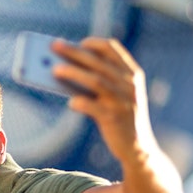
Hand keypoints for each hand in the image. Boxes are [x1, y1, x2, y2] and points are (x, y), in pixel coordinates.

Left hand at [51, 37, 156, 164]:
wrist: (138, 149)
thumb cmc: (120, 118)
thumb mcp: (116, 96)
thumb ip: (98, 82)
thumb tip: (63, 69)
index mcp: (132, 74)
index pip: (112, 49)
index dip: (93, 43)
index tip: (78, 42)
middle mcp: (129, 84)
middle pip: (97, 62)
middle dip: (74, 52)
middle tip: (54, 46)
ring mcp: (123, 101)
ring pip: (94, 80)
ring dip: (72, 72)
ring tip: (54, 70)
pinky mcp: (114, 118)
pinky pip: (92, 106)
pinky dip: (79, 102)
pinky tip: (70, 102)